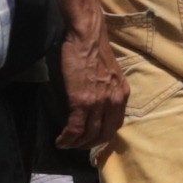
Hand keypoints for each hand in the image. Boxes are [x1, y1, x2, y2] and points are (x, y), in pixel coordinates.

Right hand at [57, 23, 127, 157]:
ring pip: (89, 134)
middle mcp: (114, 101)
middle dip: (90, 144)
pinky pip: (75, 128)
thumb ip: (108, 90)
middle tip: (78, 146)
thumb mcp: (111, 74)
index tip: (92, 139)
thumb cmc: (95, 49)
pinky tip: (60, 141)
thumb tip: (97, 102)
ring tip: (67, 145)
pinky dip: (67, 138)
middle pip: (104, 134)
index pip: (116, 125)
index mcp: (122, 94)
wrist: (87, 36)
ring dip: (76, 144)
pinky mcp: (81, 101)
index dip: (103, 136)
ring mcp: (98, 102)